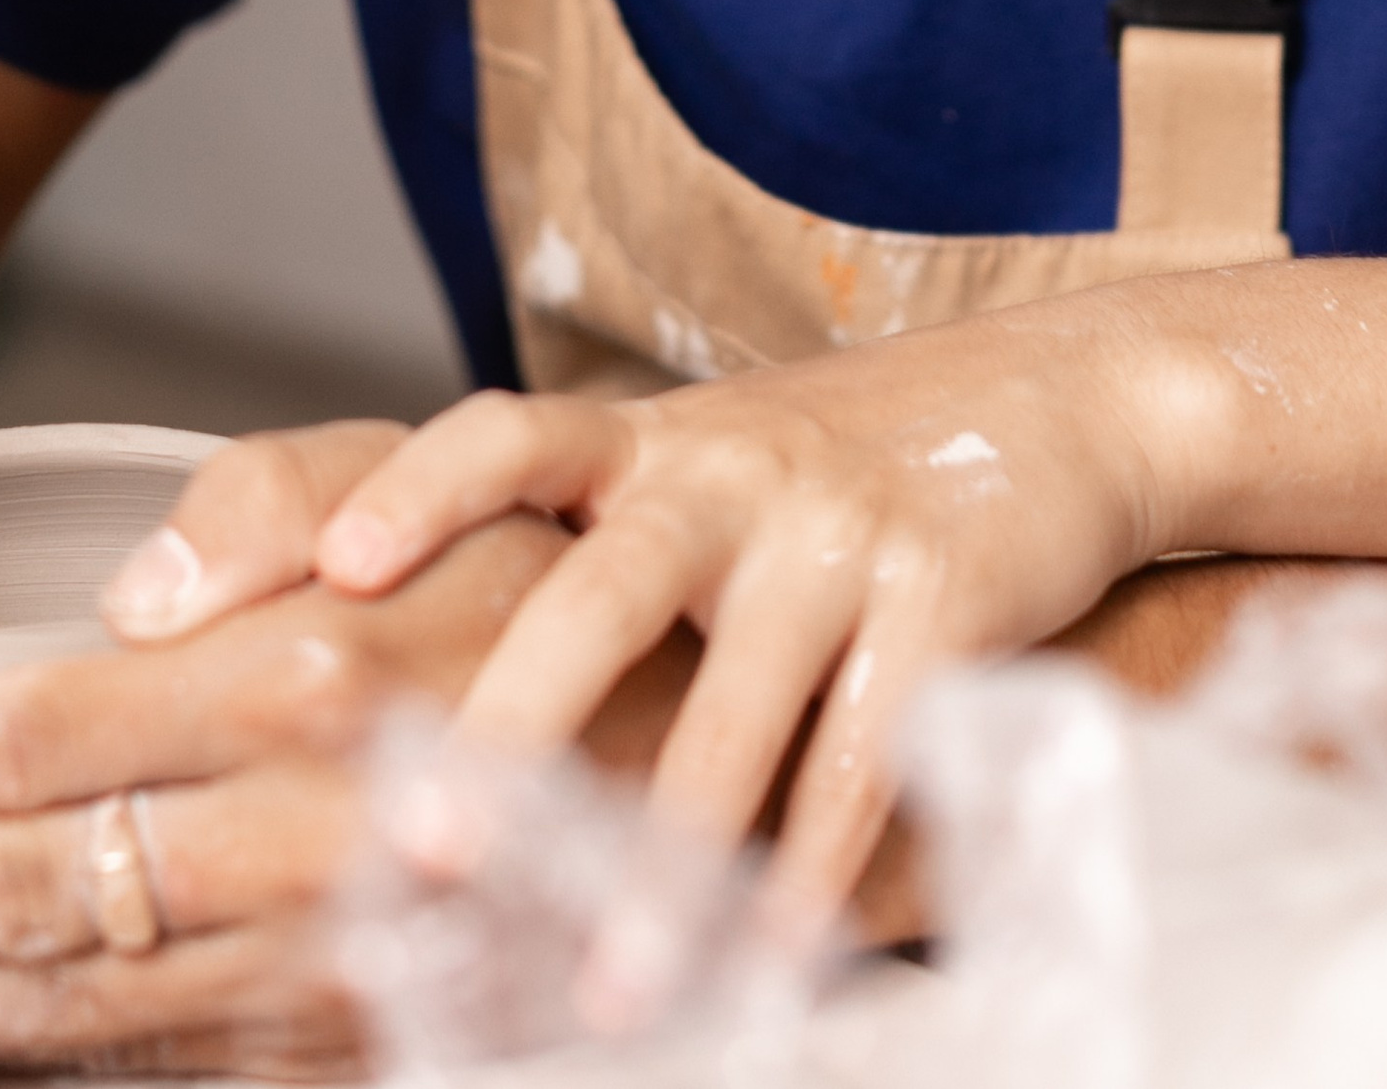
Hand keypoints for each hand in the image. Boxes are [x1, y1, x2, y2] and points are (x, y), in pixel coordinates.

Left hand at [0, 507, 578, 1078]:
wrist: (719, 767)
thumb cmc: (545, 594)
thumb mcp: (430, 482)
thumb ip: (264, 501)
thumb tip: (114, 596)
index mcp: (299, 678)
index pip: (32, 737)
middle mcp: (297, 835)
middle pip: (17, 889)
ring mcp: (318, 963)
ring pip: (60, 1004)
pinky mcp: (338, 1048)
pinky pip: (142, 1064)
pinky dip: (11, 1068)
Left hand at [155, 314, 1192, 921]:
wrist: (1059, 401)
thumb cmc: (824, 471)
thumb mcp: (692, 469)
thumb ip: (564, 540)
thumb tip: (366, 652)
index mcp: (648, 439)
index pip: (504, 437)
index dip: (410, 490)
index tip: (328, 569)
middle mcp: (729, 469)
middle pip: (602, 588)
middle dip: (513, 721)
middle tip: (429, 838)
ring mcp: (838, 531)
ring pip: (736, 706)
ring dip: (669, 859)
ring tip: (608, 985)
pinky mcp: (942, 597)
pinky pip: (867, 755)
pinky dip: (816, 867)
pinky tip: (770, 955)